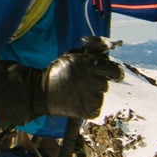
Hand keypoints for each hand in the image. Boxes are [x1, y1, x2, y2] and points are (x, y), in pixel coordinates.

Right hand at [0, 40, 123, 121]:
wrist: (40, 92)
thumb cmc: (57, 72)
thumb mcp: (71, 56)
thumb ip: (90, 52)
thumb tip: (108, 46)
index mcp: (87, 64)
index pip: (112, 68)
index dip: (115, 72)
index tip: (116, 75)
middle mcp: (89, 80)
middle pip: (105, 84)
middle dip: (98, 83)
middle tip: (85, 83)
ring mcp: (88, 97)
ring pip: (101, 96)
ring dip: (93, 95)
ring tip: (79, 93)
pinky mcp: (85, 111)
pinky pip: (96, 109)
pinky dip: (90, 107)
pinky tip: (79, 102)